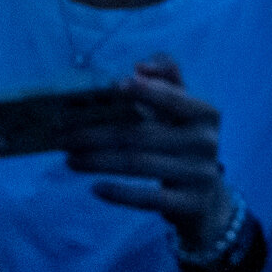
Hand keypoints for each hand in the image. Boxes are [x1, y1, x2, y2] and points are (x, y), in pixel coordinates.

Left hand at [62, 56, 236, 249]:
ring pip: (138, 164)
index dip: (145, 90)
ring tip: (70, 158)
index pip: (172, 98)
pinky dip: (119, 193)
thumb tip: (140, 67)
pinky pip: (147, 198)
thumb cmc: (184, 142)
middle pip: (141, 134)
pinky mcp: (189, 205)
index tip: (114, 85)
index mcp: (205, 114)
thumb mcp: (182, 109)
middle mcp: (207, 143)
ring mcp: (199, 176)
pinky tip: (95, 188)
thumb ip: (165, 79)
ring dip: (98, 160)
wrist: (206, 199)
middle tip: (64, 135)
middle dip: (97, 133)